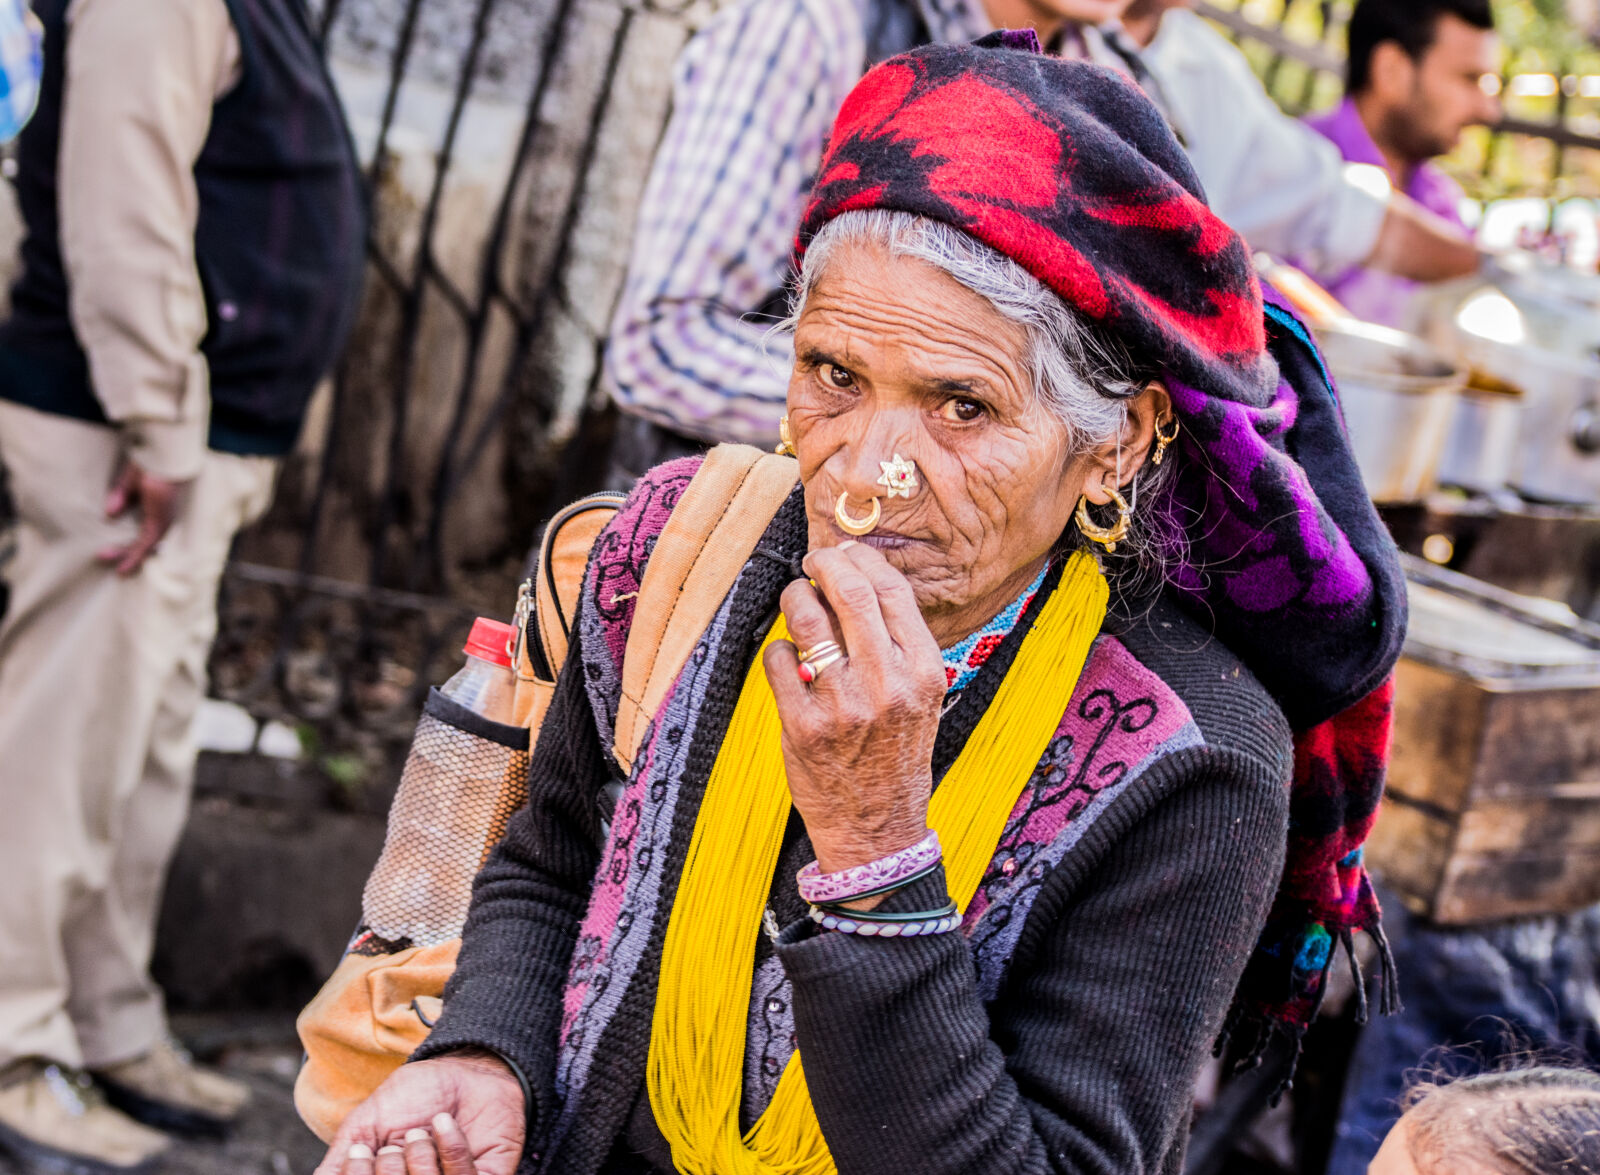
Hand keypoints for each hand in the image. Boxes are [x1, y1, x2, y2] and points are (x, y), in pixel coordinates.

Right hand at [97, 459, 186, 575]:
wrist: (161, 455)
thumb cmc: (148, 463)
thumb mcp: (129, 482)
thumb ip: (120, 497)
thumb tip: (109, 514)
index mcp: (157, 507)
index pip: (147, 531)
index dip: (133, 543)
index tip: (115, 550)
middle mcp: (163, 516)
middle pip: (148, 542)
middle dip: (129, 554)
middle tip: (110, 560)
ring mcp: (164, 520)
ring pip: (147, 546)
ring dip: (130, 557)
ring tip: (117, 569)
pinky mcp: (160, 521)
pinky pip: (147, 544)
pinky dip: (135, 555)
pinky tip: (122, 565)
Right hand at [313, 1053, 525, 1174]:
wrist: (460, 1069)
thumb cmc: (410, 1099)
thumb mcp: (364, 1129)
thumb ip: (338, 1164)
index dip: (362, 1174)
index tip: (362, 1152)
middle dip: (389, 1169)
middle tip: (397, 1142)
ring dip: (419, 1158)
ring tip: (421, 1132)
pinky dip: (451, 1149)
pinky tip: (445, 1123)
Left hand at [763, 541, 945, 876]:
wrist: (878, 828)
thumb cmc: (896, 756)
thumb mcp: (919, 699)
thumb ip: (898, 646)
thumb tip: (858, 582)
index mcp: (923, 672)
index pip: (892, 592)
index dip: (862, 561)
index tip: (845, 553)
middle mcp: (887, 684)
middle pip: (850, 593)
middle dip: (825, 564)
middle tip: (812, 561)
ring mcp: (844, 705)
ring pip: (808, 620)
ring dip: (795, 598)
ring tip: (795, 599)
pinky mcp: (803, 726)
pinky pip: (779, 661)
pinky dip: (779, 649)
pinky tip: (787, 658)